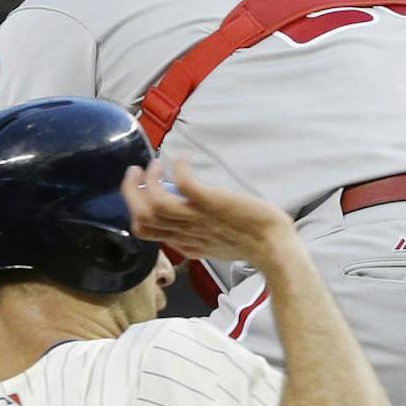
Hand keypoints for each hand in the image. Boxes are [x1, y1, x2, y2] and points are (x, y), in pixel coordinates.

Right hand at [123, 157, 296, 270]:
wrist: (274, 247)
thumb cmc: (252, 244)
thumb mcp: (214, 246)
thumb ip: (196, 237)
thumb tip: (185, 224)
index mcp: (184, 243)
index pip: (144, 230)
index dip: (135, 209)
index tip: (141, 191)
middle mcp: (185, 232)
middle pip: (142, 217)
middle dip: (131, 191)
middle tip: (136, 172)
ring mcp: (197, 218)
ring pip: (154, 203)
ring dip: (148, 180)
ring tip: (155, 163)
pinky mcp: (211, 203)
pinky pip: (184, 184)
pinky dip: (179, 168)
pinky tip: (184, 158)